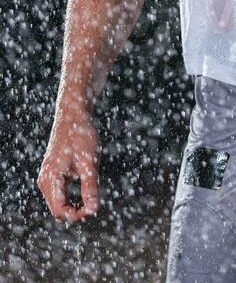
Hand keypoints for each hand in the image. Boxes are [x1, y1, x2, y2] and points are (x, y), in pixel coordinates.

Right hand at [38, 109, 100, 223]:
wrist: (73, 114)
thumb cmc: (81, 135)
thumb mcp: (89, 161)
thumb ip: (90, 186)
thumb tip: (94, 209)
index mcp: (51, 178)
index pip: (60, 210)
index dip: (77, 215)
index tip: (93, 208)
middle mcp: (45, 180)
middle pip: (57, 209)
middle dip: (75, 211)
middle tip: (95, 202)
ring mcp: (47, 177)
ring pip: (58, 202)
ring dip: (74, 204)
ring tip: (92, 194)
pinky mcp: (53, 173)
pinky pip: (60, 193)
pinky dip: (72, 196)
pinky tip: (86, 187)